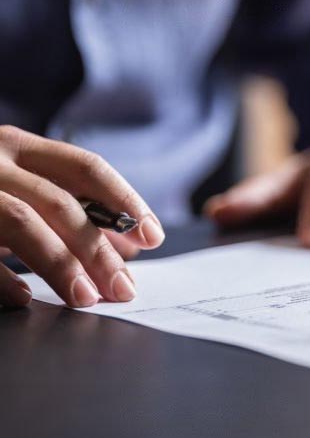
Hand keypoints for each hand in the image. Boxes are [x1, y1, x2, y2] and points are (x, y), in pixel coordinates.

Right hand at [0, 126, 164, 307]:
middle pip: (61, 202)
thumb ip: (71, 207)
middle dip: (99, 248)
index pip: (87, 167)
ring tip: (87, 298)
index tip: (153, 235)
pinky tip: (24, 300)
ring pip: (22, 222)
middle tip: (125, 287)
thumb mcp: (21, 183)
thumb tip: (130, 244)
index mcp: (20, 145)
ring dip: (59, 264)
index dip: (125, 200)